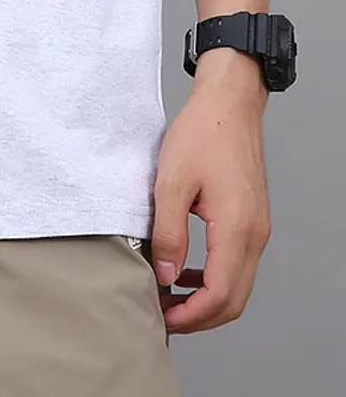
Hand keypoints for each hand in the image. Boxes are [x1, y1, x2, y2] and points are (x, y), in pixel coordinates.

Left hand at [151, 49, 271, 332]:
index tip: (162, 317)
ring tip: (170, 296)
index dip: (190, 315)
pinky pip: (237, 263)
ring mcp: (257, 228)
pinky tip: (187, 270)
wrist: (229, 102)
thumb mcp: (172, 180)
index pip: (220, 295)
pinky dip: (214, 278)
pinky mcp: (252, 219)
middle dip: (199, 317)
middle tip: (164, 315)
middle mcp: (255, 234)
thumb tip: (165, 276)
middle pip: (233, 300)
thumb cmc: (202, 132)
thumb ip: (169, 232)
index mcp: (237, 227)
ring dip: (206, 299)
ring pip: (237, 285)